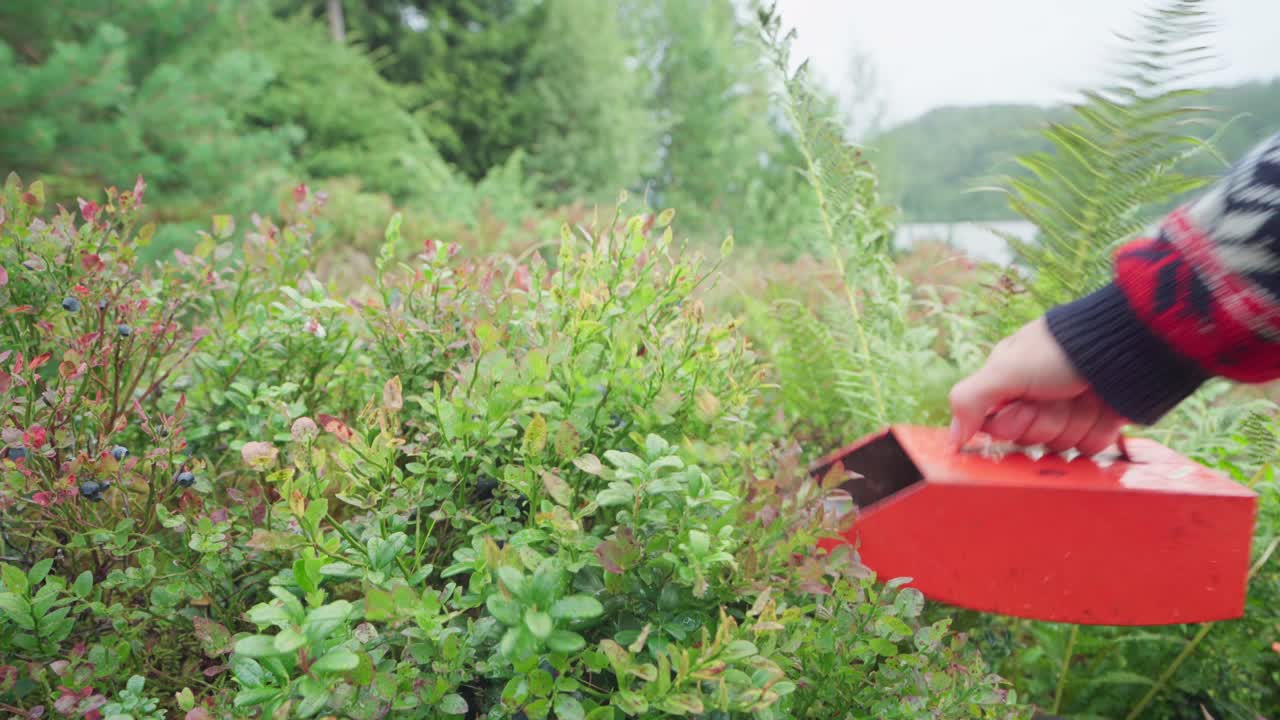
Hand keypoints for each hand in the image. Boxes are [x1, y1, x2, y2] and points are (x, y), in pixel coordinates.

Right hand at [948, 317, 1126, 454]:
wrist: (1127, 346)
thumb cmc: (1061, 350)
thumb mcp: (1006, 368)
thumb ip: (970, 401)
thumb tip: (952, 440)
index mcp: (1009, 383)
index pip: (996, 427)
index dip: (1012, 422)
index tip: (1024, 403)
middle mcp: (1037, 400)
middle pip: (1031, 439)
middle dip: (1046, 420)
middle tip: (1058, 394)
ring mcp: (1069, 413)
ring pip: (1062, 445)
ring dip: (1075, 422)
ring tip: (1084, 394)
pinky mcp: (1098, 424)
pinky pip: (1091, 447)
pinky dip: (1099, 429)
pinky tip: (1102, 406)